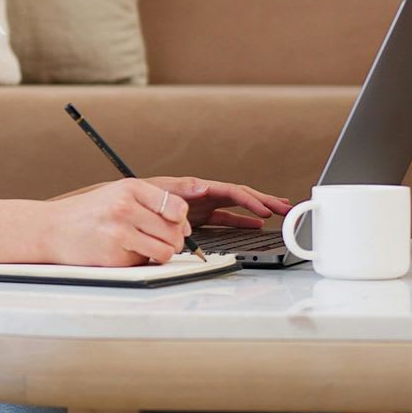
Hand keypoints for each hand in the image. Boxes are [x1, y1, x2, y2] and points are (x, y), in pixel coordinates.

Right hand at [41, 177, 197, 266]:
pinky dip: (139, 260)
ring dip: (160, 253)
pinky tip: (123, 250)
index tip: (175, 223)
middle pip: (174, 231)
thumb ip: (151, 202)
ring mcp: (119, 233)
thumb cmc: (88, 212)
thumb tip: (184, 225)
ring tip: (143, 245)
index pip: (176, 206)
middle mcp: (125, 208)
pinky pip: (144, 263)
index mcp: (130, 188)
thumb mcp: (118, 193)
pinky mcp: (114, 257)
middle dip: (173, 239)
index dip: (181, 219)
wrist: (52, 229)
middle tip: (158, 238)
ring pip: (165, 251)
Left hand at [147, 176, 294, 229]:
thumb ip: (181, 189)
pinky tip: (256, 225)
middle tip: (286, 208)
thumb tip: (203, 187)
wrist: (125, 206)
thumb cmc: (141, 195)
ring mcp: (204, 206)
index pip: (232, 192)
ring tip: (280, 212)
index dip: (250, 200)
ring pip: (238, 207)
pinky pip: (227, 218)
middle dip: (265, 201)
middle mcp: (205, 195)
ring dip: (259, 209)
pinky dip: (242, 221)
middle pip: (241, 196)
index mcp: (199, 187)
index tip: (265, 210)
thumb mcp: (160, 190)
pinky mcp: (200, 217)